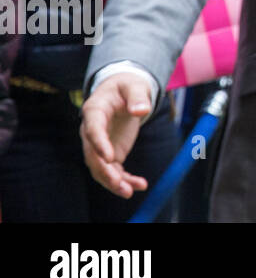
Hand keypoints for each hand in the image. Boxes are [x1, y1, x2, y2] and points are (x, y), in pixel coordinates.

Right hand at [81, 72, 153, 198]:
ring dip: (113, 181)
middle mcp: (91, 131)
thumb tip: (142, 111)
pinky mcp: (110, 153)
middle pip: (93, 155)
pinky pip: (114, 170)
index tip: (110, 157)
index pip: (93, 130)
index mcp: (94, 111)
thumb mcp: (134, 86)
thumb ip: (137, 97)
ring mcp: (99, 144)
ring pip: (101, 168)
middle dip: (105, 171)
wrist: (122, 93)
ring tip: (130, 191)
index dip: (100, 144)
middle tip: (119, 183)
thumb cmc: (127, 86)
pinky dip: (125, 179)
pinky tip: (139, 185)